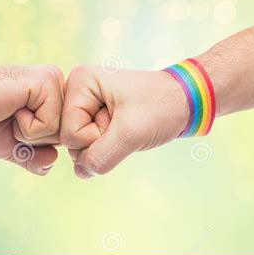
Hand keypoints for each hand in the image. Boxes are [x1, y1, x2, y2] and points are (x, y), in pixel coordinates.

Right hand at [0, 64, 64, 175]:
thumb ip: (36, 159)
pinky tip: (13, 110)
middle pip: (66, 135)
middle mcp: (58, 85)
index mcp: (54, 97)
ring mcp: (54, 81)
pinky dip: (28, 128)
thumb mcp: (14, 148)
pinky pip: (50, 125)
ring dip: (30, 134)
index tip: (15, 123)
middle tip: (12, 119)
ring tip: (12, 114)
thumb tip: (53, 159)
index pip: (65, 135)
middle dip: (36, 139)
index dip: (39, 142)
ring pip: (61, 132)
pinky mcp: (47, 82)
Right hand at [60, 65, 188, 177]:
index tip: (120, 120)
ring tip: (124, 126)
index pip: (69, 133)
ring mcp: (83, 106)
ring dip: (104, 146)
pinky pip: (87, 147)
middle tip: (123, 124)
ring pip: (78, 147)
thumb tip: (81, 173)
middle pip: (69, 140)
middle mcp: (76, 91)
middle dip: (98, 142)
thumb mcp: (131, 133)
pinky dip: (105, 149)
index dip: (95, 137)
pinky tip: (120, 135)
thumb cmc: (161, 108)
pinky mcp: (91, 118)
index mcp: (80, 82)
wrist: (184, 103)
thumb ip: (100, 156)